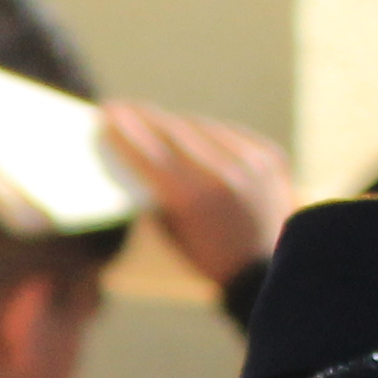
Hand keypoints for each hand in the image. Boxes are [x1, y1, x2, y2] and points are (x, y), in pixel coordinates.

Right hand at [99, 102, 295, 288]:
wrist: (267, 270)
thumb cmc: (209, 257)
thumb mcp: (171, 233)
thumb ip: (155, 194)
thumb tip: (137, 152)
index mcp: (191, 199)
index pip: (147, 153)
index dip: (124, 130)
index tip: (108, 112)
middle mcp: (222, 174)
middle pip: (172, 131)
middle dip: (145, 118)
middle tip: (125, 107)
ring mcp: (250, 162)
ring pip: (201, 127)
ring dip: (175, 123)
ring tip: (156, 120)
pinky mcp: (269, 157)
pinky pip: (229, 133)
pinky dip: (208, 134)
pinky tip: (192, 132)